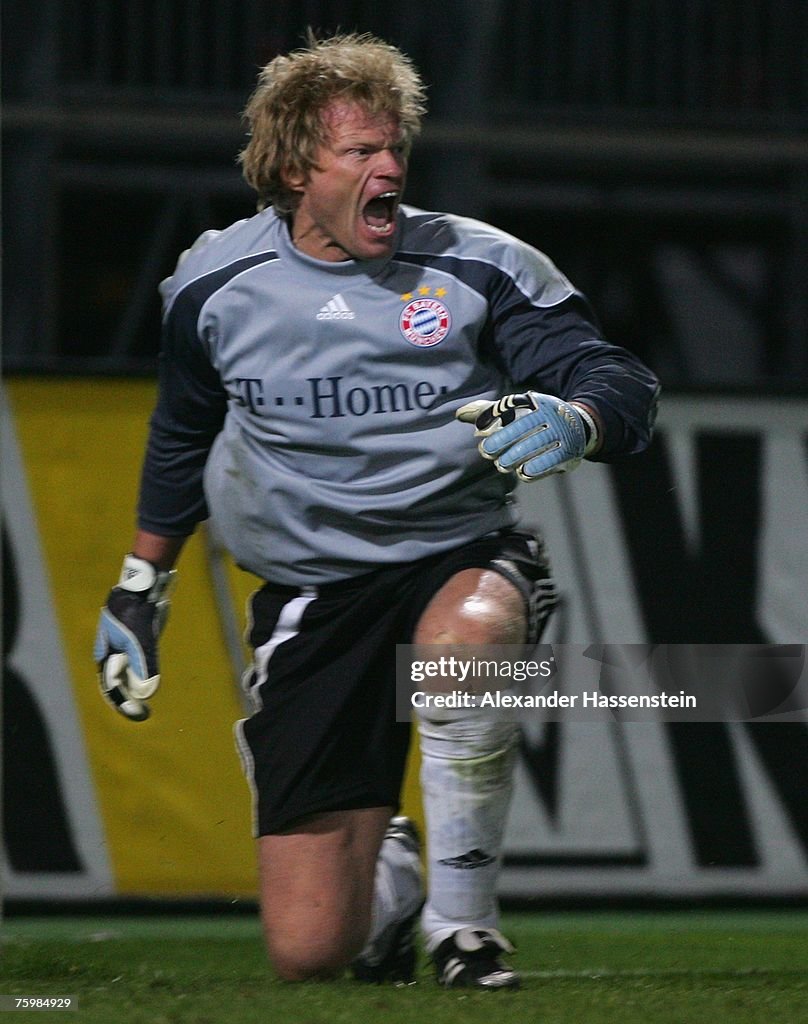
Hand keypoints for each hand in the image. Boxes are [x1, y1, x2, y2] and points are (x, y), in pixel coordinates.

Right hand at [94, 555, 176, 720]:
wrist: (141, 588)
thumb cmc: (136, 614)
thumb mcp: (140, 641)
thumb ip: (143, 665)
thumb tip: (147, 692)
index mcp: (106, 654)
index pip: (112, 685)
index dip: (124, 702)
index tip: (139, 713)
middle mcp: (111, 652)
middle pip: (117, 682)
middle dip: (127, 698)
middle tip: (143, 713)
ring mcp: (121, 646)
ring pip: (126, 673)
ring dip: (134, 688)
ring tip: (143, 704)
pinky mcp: (134, 640)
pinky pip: (135, 663)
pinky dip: (141, 674)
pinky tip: (149, 681)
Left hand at [456, 391, 598, 480]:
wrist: (578, 425)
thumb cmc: (537, 418)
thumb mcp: (515, 409)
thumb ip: (487, 412)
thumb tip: (459, 414)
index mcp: (534, 401)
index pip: (510, 408)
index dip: (492, 420)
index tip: (479, 433)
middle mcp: (548, 415)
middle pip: (520, 429)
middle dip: (500, 442)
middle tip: (487, 451)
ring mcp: (559, 433)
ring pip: (532, 447)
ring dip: (513, 458)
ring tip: (502, 464)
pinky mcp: (567, 452)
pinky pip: (547, 463)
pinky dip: (532, 469)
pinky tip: (522, 472)